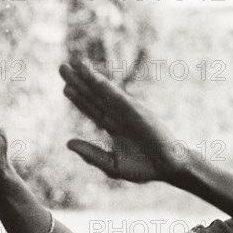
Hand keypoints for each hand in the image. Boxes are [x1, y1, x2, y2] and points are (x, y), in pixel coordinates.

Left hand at [60, 59, 188, 182]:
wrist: (169, 169)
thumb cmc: (145, 168)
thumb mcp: (112, 165)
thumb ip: (91, 154)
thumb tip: (68, 143)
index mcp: (114, 127)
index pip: (92, 109)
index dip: (79, 98)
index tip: (65, 87)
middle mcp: (120, 116)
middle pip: (95, 96)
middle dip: (79, 82)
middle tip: (62, 66)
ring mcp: (130, 113)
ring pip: (106, 93)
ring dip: (91, 78)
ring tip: (77, 63)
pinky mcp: (139, 113)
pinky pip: (121, 100)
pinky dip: (108, 89)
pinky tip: (96, 79)